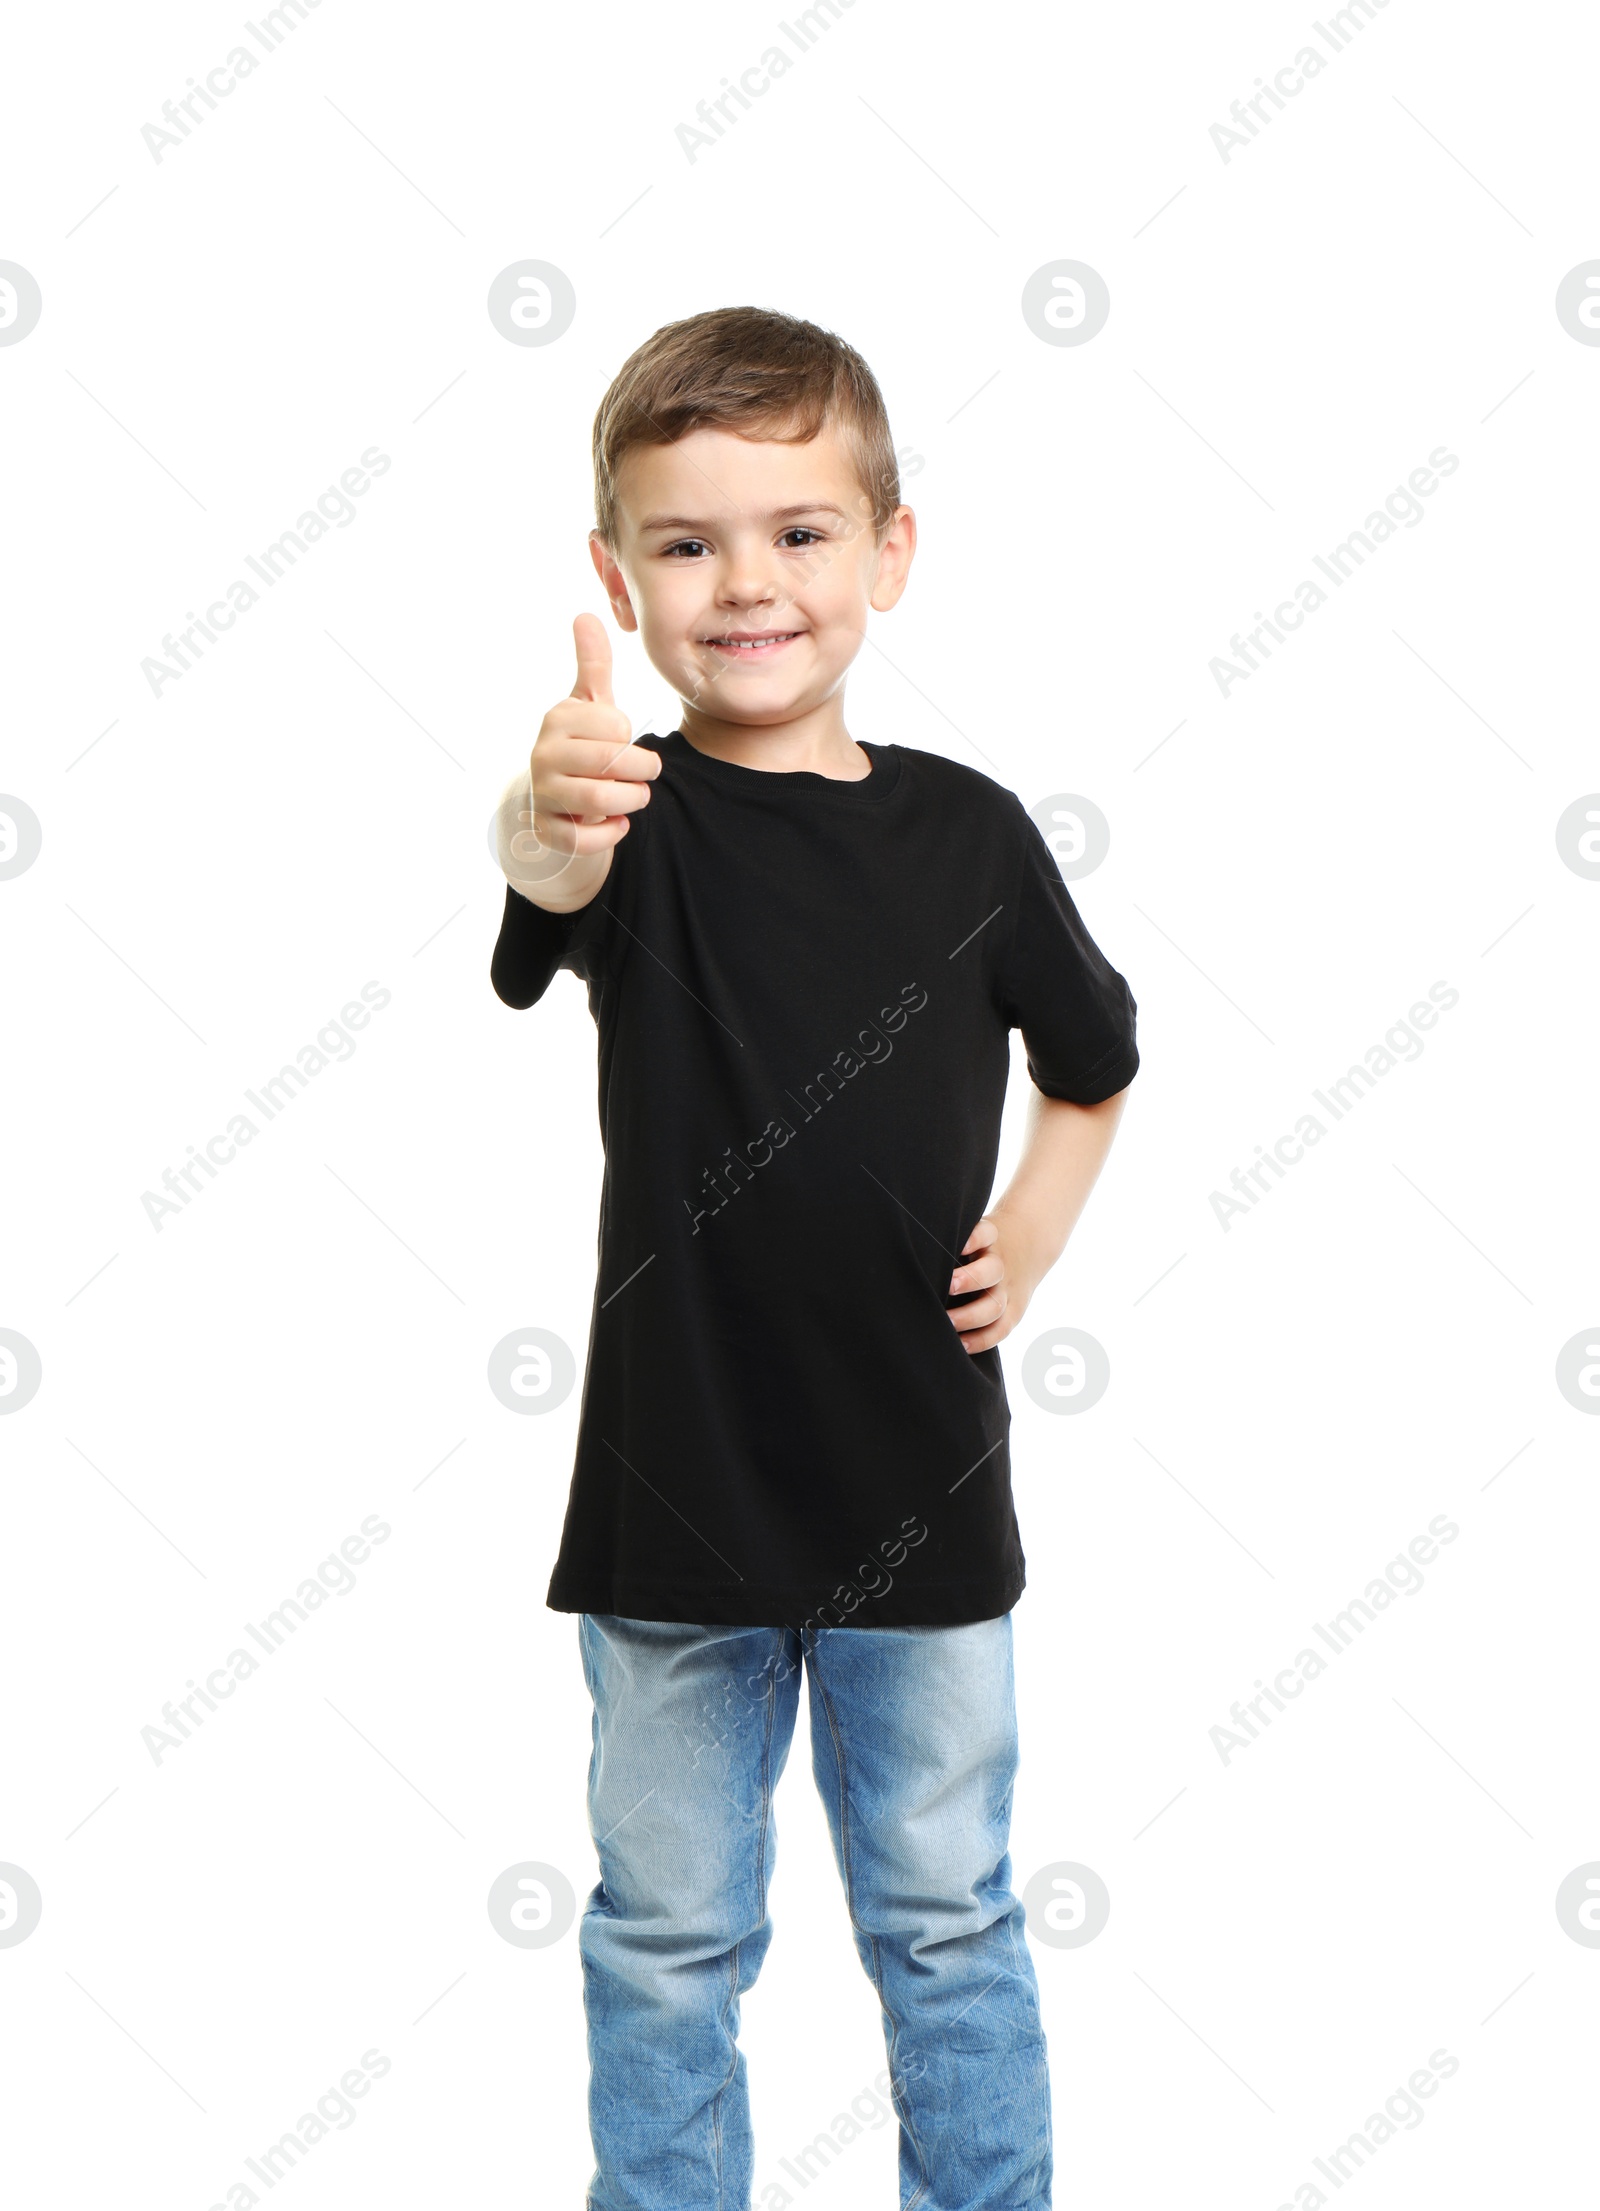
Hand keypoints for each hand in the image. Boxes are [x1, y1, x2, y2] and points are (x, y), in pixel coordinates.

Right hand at [509, 616, 660, 906]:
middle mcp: (543, 753)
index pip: (616, 726)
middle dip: (641, 770)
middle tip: (645, 773)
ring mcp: (542, 792)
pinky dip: (609, 835)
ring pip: (598, 800)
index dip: (630, 735)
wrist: (553, 799)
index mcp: (558, 718)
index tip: (621, 739)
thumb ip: (594, 664)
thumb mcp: (590, 704)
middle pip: (611, 763)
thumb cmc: (581, 744)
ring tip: (634, 797)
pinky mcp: (545, 829)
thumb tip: (585, 613)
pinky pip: (581, 839)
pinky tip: (618, 824)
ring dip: (630, 801)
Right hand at [946, 1210, 1043, 1353]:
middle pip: (994, 1305)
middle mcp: (1004, 1285)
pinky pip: (986, 1235)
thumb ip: (977, 1318)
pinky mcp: (991, 1233)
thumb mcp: (1002, 1302)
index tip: (959, 1346)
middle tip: (947, 1319)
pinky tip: (961, 1246)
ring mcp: (997, 1258)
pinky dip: (975, 1239)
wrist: (1031, 1239)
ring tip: (950, 1284)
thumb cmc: (1001, 1279)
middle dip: (971, 1315)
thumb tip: (938, 1337)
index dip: (980, 1340)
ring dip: (972, 1279)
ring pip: (991, 1272)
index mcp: (1009, 1306)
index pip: (998, 1328)